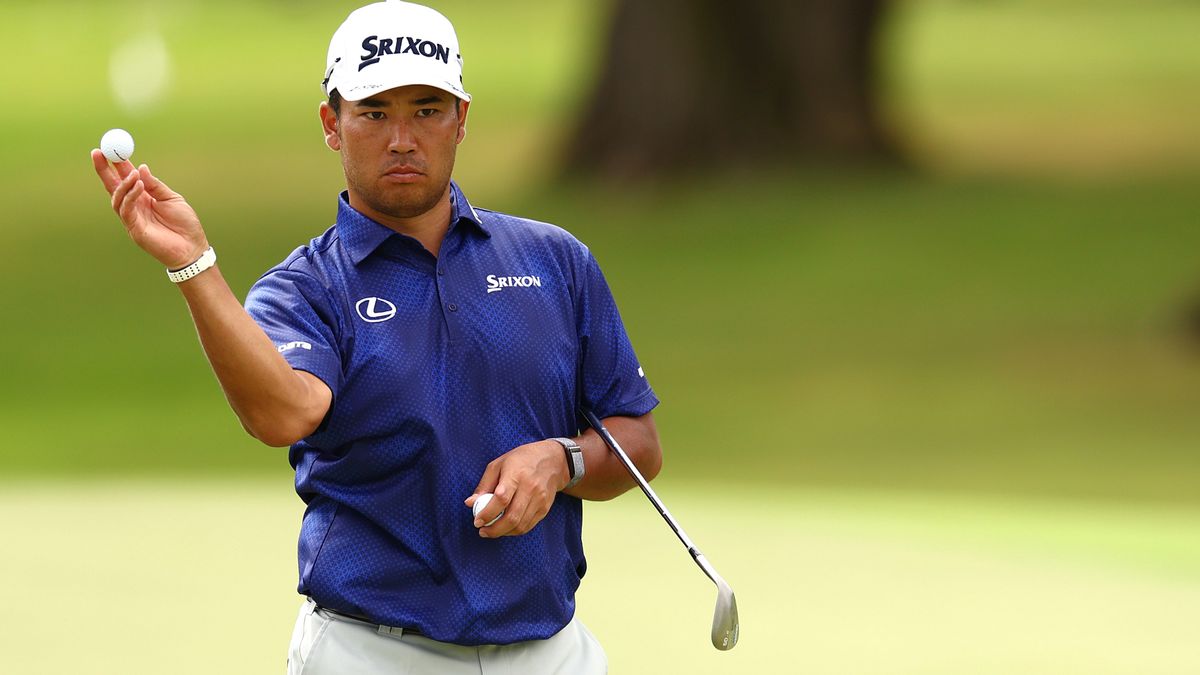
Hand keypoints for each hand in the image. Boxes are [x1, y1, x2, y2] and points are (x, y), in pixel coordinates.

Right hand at [91, 150, 208, 269]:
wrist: (192, 247)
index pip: (124, 179)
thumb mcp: (171, 198)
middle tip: (98, 153)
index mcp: (143, 198)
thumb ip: (155, 185)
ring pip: (117, 199)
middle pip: (113, 187)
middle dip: (103, 170)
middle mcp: (134, 207)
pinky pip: (126, 211)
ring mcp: (132, 219)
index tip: (109, 149)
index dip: (115, 165)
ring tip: (132, 173)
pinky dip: (129, 196)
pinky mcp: (135, 230)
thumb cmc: (184, 224)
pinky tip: (137, 185)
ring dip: (122, 184)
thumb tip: (140, 167)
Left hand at [466, 440, 569, 537]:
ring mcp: (539, 499)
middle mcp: (530, 488)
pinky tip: (505, 528)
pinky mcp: (545, 508)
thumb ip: (484, 485)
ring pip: (520, 525)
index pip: (501, 498)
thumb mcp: (499, 464)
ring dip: (503, 532)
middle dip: (494, 529)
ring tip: (491, 530)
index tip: (477, 521)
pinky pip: (528, 526)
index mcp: (516, 474)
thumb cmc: (521, 460)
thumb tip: (470, 503)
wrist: (553, 461)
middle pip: (512, 517)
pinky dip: (514, 531)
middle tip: (482, 531)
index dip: (487, 513)